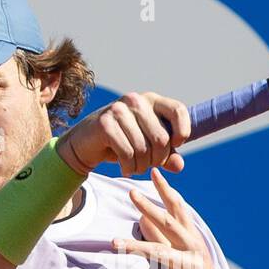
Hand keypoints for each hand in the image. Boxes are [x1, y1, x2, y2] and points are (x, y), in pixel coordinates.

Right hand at [56, 92, 190, 176]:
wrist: (86, 143)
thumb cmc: (123, 142)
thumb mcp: (149, 148)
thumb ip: (167, 155)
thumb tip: (179, 165)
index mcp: (151, 100)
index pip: (178, 111)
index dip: (182, 132)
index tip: (175, 145)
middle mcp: (136, 100)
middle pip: (161, 139)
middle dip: (157, 160)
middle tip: (148, 165)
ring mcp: (119, 110)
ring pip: (143, 149)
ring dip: (142, 166)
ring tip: (136, 168)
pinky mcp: (105, 124)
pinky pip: (127, 153)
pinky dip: (129, 167)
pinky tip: (125, 168)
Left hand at [112, 167, 231, 268]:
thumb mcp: (178, 255)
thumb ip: (162, 237)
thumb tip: (142, 219)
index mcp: (190, 237)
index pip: (178, 208)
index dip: (166, 190)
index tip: (153, 172)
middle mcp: (193, 247)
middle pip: (169, 223)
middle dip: (150, 207)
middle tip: (132, 193)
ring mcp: (193, 266)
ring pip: (162, 252)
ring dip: (137, 246)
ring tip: (114, 243)